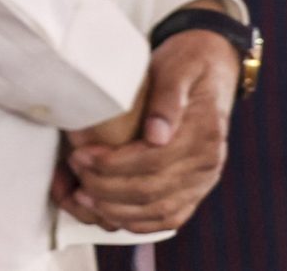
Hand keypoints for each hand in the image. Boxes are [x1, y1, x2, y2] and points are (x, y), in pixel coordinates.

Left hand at [59, 31, 238, 234]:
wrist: (212, 69)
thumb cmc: (189, 64)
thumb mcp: (178, 66)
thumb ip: (169, 97)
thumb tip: (156, 135)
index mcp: (205, 132)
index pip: (154, 161)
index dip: (112, 165)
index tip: (82, 154)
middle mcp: (207, 163)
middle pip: (151, 191)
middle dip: (104, 187)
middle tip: (74, 170)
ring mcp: (202, 182)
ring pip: (154, 212)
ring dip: (112, 210)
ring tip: (81, 195)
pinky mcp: (193, 193)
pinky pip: (164, 219)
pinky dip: (132, 222)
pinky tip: (106, 211)